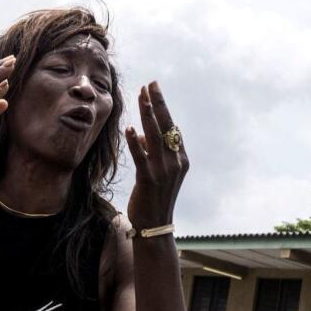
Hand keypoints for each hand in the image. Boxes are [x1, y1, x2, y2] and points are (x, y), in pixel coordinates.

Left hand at [124, 81, 188, 229]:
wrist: (155, 226)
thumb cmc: (154, 197)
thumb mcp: (157, 171)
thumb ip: (151, 151)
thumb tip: (141, 134)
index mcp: (180, 159)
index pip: (172, 127)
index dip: (162, 107)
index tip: (153, 89)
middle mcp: (175, 162)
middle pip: (166, 126)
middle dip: (157, 103)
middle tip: (150, 84)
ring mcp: (163, 171)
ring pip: (155, 137)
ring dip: (148, 115)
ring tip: (142, 97)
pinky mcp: (149, 180)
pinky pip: (142, 157)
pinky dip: (136, 143)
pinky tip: (130, 129)